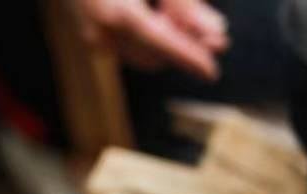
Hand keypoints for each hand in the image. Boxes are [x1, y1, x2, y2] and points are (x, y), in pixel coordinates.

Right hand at [69, 0, 228, 79]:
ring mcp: (93, 38)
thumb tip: (213, 31)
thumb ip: (182, 2)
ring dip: (169, 43)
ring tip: (188, 18)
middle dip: (184, 48)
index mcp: (117, 14)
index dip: (189, 58)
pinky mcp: (91, 36)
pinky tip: (162, 17)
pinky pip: (129, 46)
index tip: (211, 73)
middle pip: (154, 56)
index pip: (162, 45)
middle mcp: (101, 32)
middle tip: (215, 35)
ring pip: (143, 55)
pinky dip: (151, 37)